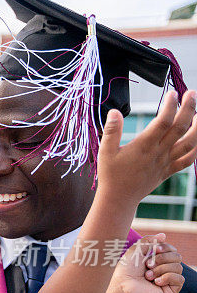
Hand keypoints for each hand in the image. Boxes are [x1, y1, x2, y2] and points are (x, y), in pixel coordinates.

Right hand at [97, 90, 196, 204]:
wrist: (119, 199)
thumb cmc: (110, 175)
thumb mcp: (105, 151)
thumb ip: (111, 131)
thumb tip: (115, 111)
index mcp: (144, 146)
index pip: (163, 121)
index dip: (170, 105)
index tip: (172, 93)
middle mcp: (158, 153)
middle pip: (180, 127)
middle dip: (189, 108)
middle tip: (191, 93)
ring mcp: (166, 162)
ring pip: (190, 143)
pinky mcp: (168, 171)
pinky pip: (188, 160)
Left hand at [113, 233, 184, 292]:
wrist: (122, 286)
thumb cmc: (126, 269)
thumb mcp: (136, 250)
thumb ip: (148, 241)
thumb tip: (163, 235)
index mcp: (158, 260)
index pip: (172, 250)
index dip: (166, 247)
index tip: (155, 249)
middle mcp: (165, 269)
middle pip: (177, 257)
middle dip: (162, 259)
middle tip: (148, 265)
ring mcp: (168, 280)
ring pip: (178, 267)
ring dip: (161, 269)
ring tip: (148, 275)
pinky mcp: (171, 290)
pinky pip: (180, 279)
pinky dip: (167, 278)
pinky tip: (156, 282)